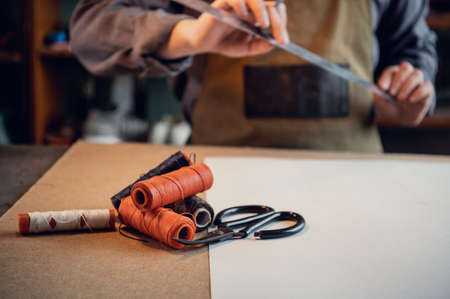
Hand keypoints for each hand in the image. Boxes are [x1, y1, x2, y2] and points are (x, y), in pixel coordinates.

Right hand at [158, 0, 288, 58]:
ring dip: (262, 9)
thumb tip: (274, 43)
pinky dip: (240, 3)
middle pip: (269, 4)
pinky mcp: (223, 2)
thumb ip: (260, 46)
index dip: (282, 24)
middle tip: (279, 37)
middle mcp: (250, 6)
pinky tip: (242, 15)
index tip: (283, 41)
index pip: (275, 11)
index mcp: (258, 13)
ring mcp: (237, 3)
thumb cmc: (225, 43)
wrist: (204, 43)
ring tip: (263, 25)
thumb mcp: (246, 48)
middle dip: (277, 20)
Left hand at [374, 62, 433, 126]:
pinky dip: (418, 92)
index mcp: (393, 76)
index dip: (386, 77)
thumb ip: (379, 95)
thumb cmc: (389, 107)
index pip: (391, 70)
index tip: (382, 87)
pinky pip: (427, 85)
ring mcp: (418, 82)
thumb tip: (380, 87)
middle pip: (406, 67)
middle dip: (398, 79)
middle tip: (392, 93)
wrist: (400, 119)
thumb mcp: (381, 103)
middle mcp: (406, 75)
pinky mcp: (427, 90)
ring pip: (417, 74)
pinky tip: (411, 100)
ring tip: (400, 98)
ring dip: (407, 86)